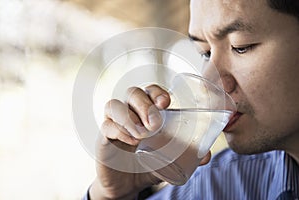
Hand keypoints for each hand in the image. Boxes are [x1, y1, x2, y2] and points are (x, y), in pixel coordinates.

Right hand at [90, 85, 210, 198]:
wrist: (127, 184)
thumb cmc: (148, 164)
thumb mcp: (168, 157)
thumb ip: (186, 155)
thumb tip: (206, 155)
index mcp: (146, 112)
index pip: (149, 90)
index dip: (156, 91)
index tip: (166, 102)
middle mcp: (129, 113)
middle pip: (132, 93)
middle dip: (144, 104)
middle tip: (155, 123)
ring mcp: (114, 124)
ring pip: (114, 105)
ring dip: (129, 117)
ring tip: (142, 135)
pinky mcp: (103, 138)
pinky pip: (106, 126)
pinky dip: (118, 131)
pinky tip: (131, 141)